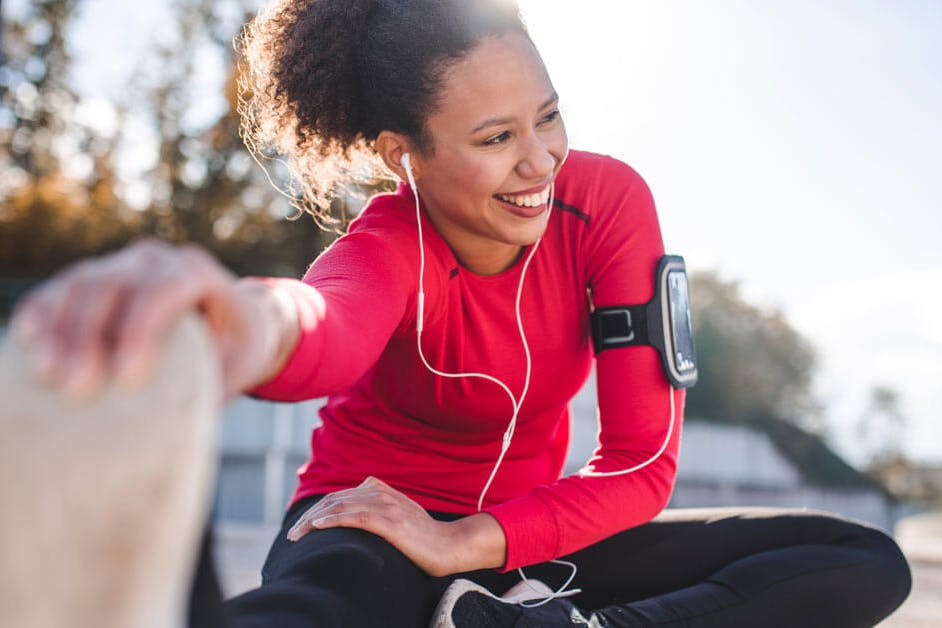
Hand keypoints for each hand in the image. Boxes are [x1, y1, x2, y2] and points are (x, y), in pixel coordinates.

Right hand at [10, 239, 296, 399]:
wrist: (232, 318)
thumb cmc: (237, 347)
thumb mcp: (240, 366)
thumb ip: (215, 385)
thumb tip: (181, 426)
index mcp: (199, 273)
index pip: (164, 291)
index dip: (141, 329)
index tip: (127, 377)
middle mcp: (158, 260)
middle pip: (114, 284)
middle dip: (89, 334)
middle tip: (76, 388)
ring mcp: (123, 263)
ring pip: (81, 282)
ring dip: (59, 327)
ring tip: (46, 375)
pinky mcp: (96, 276)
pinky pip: (61, 287)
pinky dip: (43, 311)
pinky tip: (28, 340)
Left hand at [286, 477, 506, 576]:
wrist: (450, 546)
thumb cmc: (423, 538)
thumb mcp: (397, 517)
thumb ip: (376, 512)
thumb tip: (351, 520)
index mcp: (380, 490)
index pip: (339, 496)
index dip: (317, 509)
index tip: (302, 527)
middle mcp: (381, 493)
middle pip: (335, 499)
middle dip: (309, 516)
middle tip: (293, 535)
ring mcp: (386, 506)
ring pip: (340, 507)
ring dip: (313, 520)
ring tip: (297, 534)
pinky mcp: (391, 522)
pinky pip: (356, 517)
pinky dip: (333, 519)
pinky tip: (318, 526)